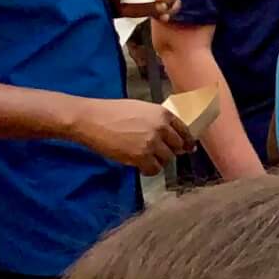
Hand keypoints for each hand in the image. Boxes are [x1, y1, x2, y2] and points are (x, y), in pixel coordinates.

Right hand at [74, 98, 194, 175]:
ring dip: (158, 160)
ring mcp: (152, 143)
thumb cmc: (111, 112)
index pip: (185, 131)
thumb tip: (170, 133)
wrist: (90, 119)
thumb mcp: (140, 109)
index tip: (187, 147)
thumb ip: (157, 120)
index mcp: (163, 114)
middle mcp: (161, 128)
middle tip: (159, 153)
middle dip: (170, 151)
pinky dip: (149, 170)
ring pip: (167, 159)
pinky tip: (141, 166)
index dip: (186, 141)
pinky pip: (154, 169)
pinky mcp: (141, 156)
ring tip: (144, 157)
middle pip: (178, 147)